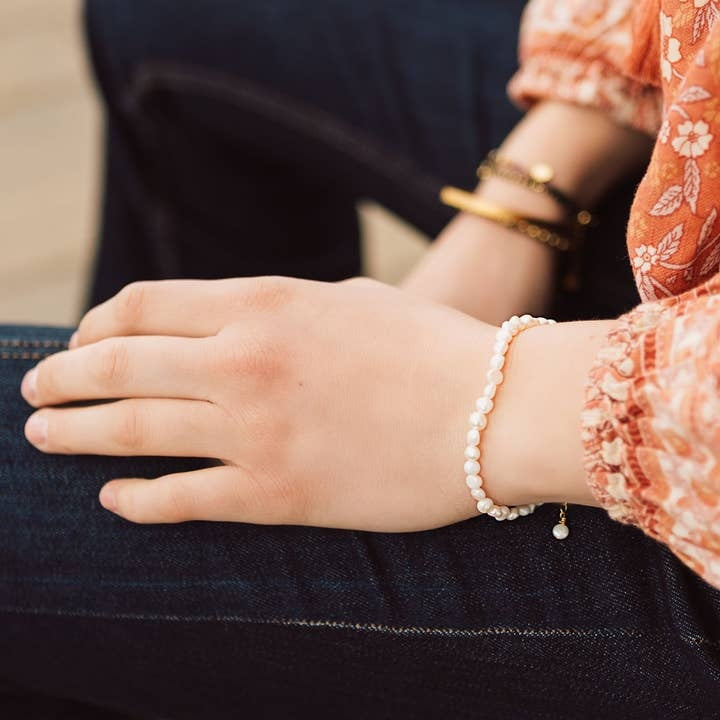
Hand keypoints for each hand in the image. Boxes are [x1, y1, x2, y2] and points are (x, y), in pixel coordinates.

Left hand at [20, 276, 530, 529]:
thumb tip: (233, 324)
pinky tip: (113, 496)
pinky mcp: (277, 494)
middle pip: (115, 365)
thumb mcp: (348, 301)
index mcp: (261, 304)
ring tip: (42, 436)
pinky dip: (134, 498)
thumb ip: (281, 309)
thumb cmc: (430, 347)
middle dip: (61, 378)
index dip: (95, 324)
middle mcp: (242, 362)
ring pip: (128, 432)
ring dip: (72, 433)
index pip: (139, 306)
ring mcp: (254, 432)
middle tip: (35, 391)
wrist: (494, 411)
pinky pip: (180, 499)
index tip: (82, 342)